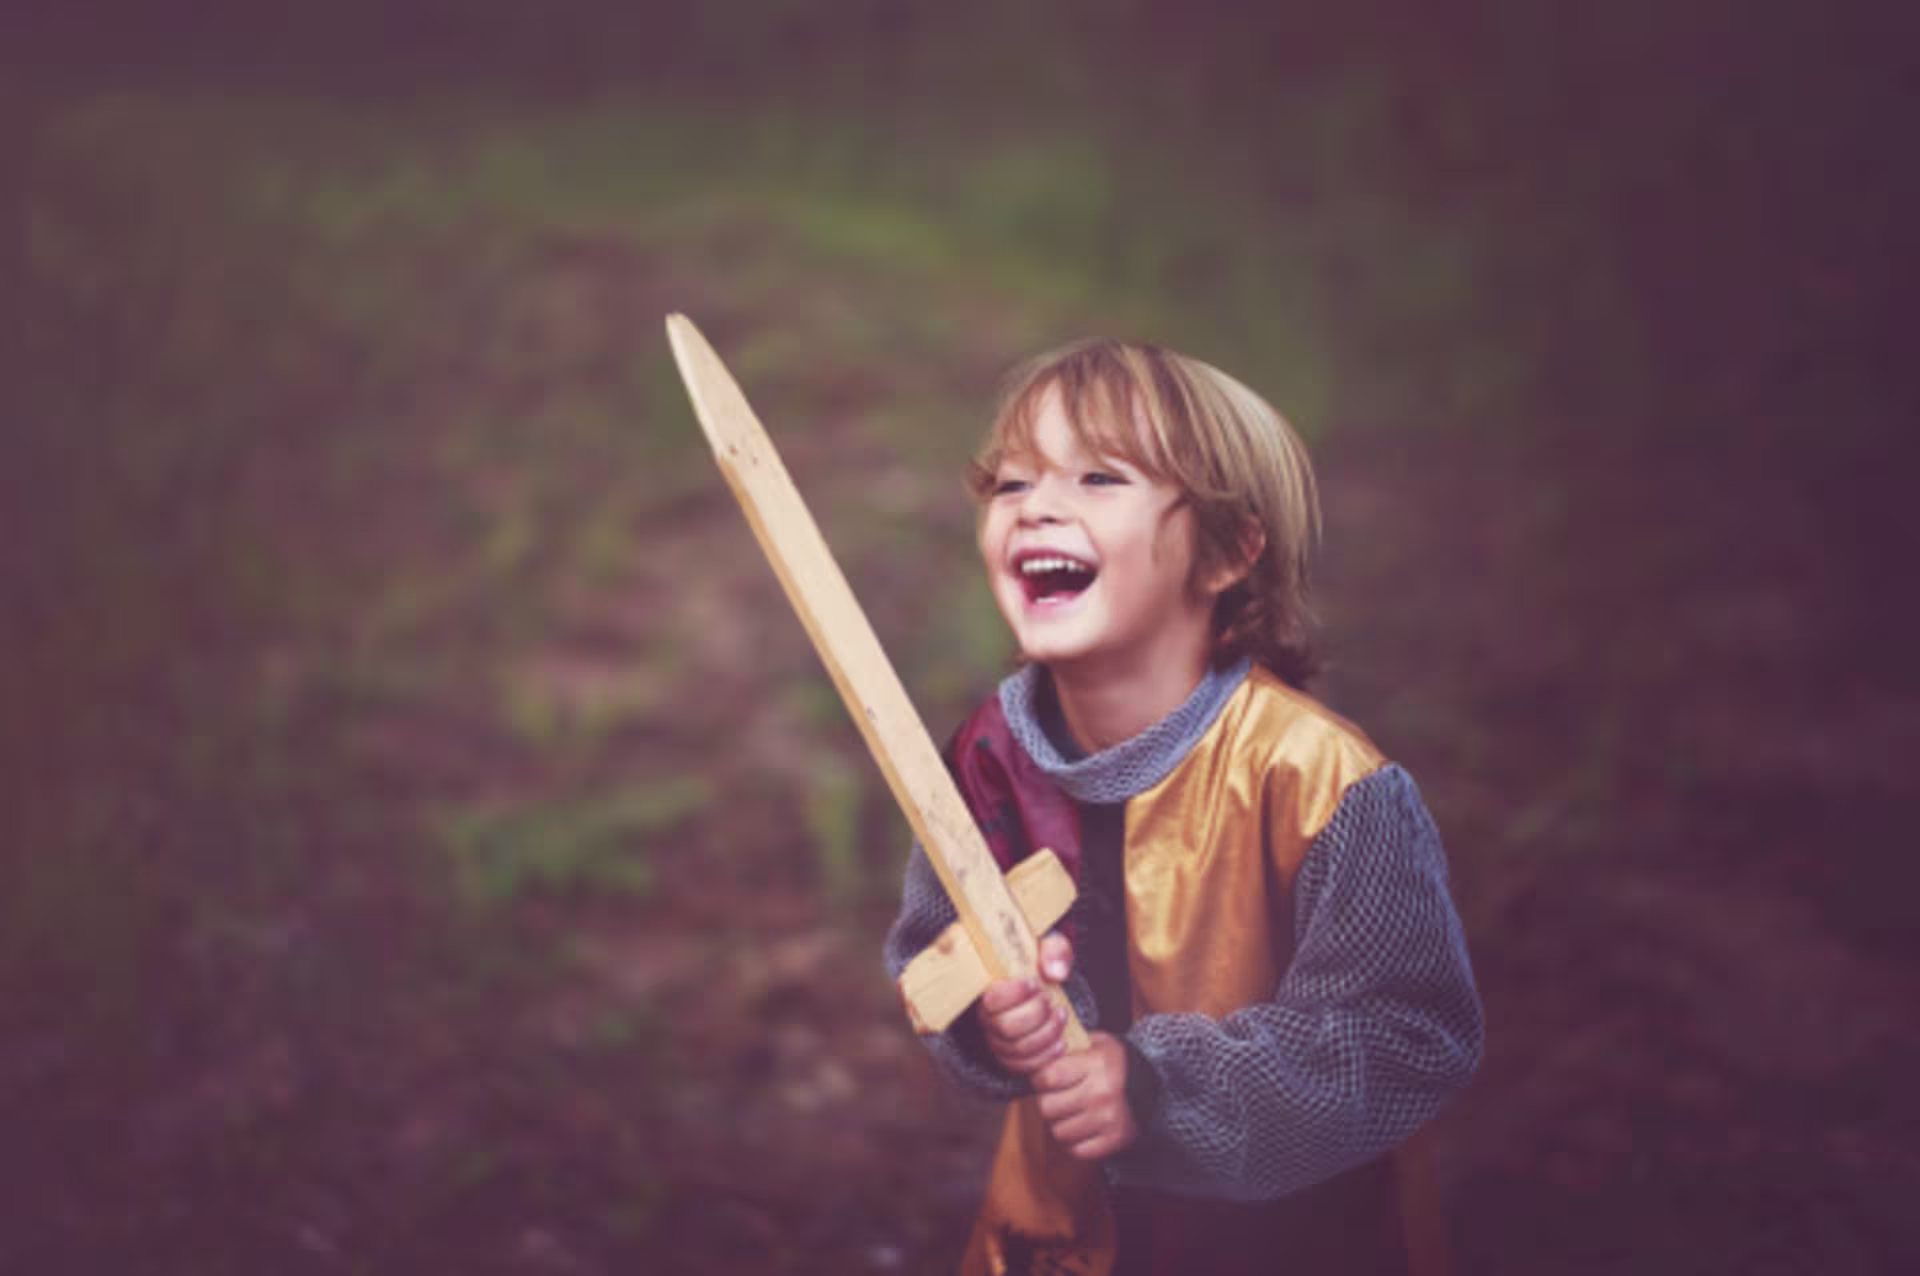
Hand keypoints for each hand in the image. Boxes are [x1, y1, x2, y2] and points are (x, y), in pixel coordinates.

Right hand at [978, 933, 1074, 1075]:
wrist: (1044, 980)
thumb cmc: (1041, 960)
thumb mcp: (1049, 945)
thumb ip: (1054, 950)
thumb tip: (1055, 972)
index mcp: (990, 989)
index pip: (991, 1000)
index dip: (1014, 995)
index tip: (1034, 983)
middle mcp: (988, 1018)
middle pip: (1006, 1027)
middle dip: (1035, 1015)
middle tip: (1049, 999)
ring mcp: (998, 1040)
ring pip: (1017, 1049)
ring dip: (1046, 1034)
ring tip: (1061, 1015)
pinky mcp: (1011, 1057)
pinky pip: (1024, 1067)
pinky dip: (1047, 1056)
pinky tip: (1061, 1041)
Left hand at [1035, 1031, 1137, 1159]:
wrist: (1150, 1086)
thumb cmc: (1112, 1064)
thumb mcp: (1094, 1043)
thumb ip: (1066, 1046)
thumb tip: (1037, 1055)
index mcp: (1096, 1063)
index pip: (1047, 1078)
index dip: (1040, 1080)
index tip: (1046, 1080)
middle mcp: (1103, 1091)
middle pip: (1048, 1108)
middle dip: (1049, 1103)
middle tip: (1058, 1098)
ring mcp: (1109, 1118)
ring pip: (1059, 1132)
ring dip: (1061, 1124)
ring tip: (1071, 1113)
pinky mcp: (1115, 1139)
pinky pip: (1077, 1150)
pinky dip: (1075, 1143)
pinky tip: (1082, 1129)